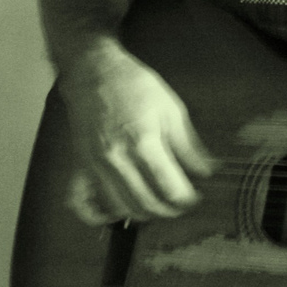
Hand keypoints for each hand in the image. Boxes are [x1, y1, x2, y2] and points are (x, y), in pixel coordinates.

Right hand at [56, 47, 213, 224]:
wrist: (93, 71)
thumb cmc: (134, 85)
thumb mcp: (172, 110)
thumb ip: (189, 146)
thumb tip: (207, 170)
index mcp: (144, 142)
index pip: (170, 188)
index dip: (187, 199)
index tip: (194, 198)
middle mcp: (117, 158)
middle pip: (146, 203)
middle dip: (168, 211)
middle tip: (179, 205)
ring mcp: (94, 164)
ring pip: (119, 207)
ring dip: (141, 214)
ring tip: (155, 205)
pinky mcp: (79, 164)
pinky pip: (80, 201)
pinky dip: (97, 215)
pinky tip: (114, 213)